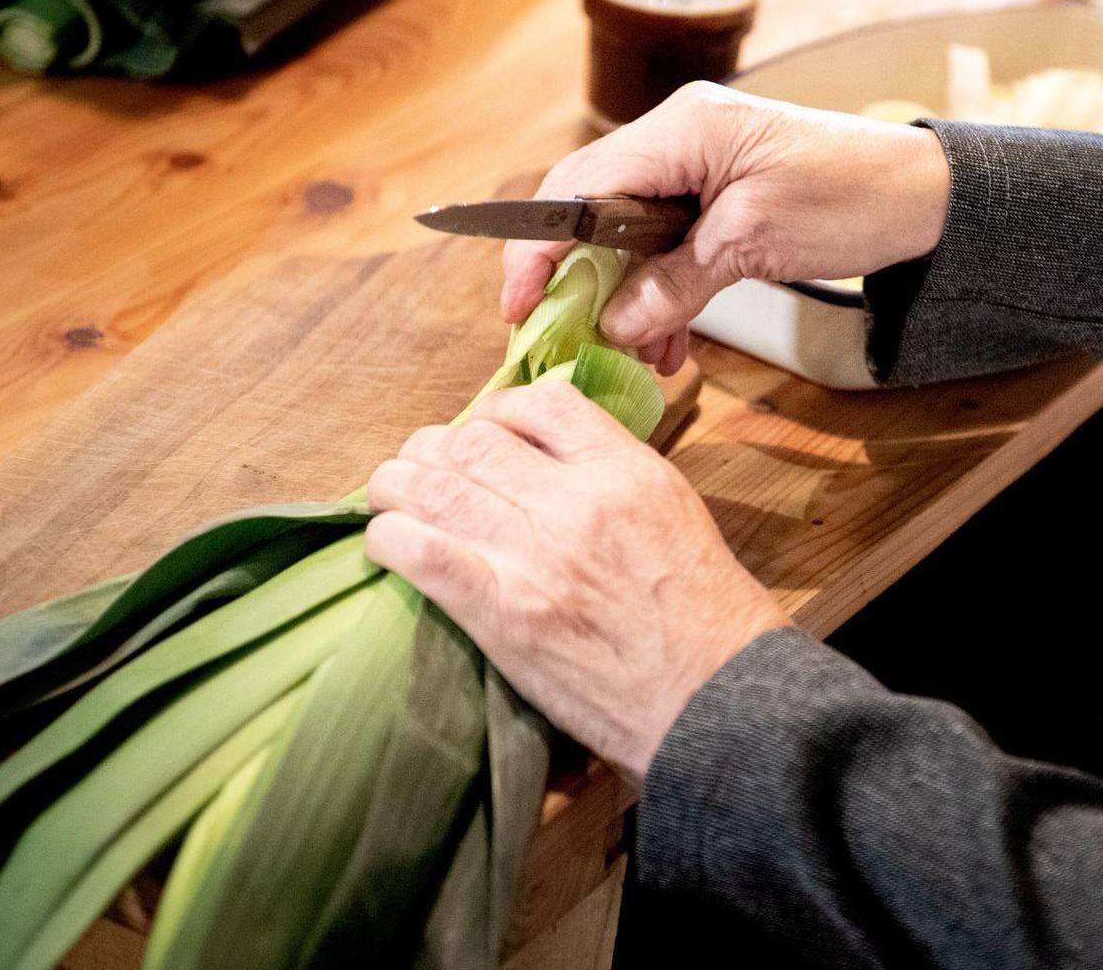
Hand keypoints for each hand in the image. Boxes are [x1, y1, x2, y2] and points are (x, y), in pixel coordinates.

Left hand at [365, 381, 790, 782]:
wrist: (715, 698)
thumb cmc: (706, 615)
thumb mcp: (675, 512)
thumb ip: (616, 473)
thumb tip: (554, 449)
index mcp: (626, 471)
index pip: (542, 404)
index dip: (498, 409)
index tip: (486, 431)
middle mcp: (576, 502)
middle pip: (474, 440)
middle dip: (436, 447)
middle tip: (425, 466)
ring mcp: (536, 557)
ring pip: (435, 486)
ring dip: (398, 484)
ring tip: (391, 494)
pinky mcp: (504, 614)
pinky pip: (424, 554)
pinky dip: (392, 538)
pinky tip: (386, 541)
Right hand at [502, 80, 950, 372]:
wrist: (926, 195)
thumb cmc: (851, 196)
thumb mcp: (755, 242)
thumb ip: (676, 281)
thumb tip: (613, 324)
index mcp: (681, 129)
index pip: (581, 184)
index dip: (539, 245)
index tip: (520, 303)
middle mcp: (679, 137)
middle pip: (592, 206)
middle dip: (574, 274)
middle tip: (557, 333)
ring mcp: (699, 165)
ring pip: (628, 231)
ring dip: (623, 293)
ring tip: (628, 352)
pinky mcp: (719, 195)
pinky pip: (666, 242)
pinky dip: (661, 291)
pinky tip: (667, 341)